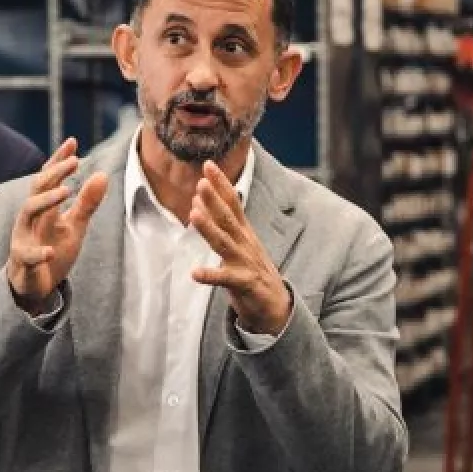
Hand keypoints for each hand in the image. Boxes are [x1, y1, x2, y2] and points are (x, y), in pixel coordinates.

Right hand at [7, 138, 108, 313]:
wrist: (34, 284)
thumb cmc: (52, 247)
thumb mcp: (74, 224)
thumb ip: (87, 202)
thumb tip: (102, 174)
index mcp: (43, 207)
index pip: (48, 177)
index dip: (58, 159)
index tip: (73, 141)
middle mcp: (30, 218)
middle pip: (37, 188)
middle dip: (54, 173)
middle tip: (75, 162)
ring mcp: (23, 238)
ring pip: (27, 213)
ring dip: (46, 201)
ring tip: (65, 191)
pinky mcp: (23, 262)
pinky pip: (28, 256)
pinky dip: (39, 253)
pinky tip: (51, 251)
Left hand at [188, 160, 291, 335]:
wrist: (278, 307)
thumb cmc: (254, 273)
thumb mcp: (241, 244)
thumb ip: (223, 224)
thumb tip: (199, 202)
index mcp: (245, 233)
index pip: (233, 203)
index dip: (222, 184)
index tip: (208, 165)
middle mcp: (246, 244)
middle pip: (229, 218)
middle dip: (215, 200)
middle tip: (201, 182)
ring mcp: (246, 263)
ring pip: (225, 243)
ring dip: (209, 229)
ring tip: (194, 215)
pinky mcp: (245, 284)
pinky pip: (226, 279)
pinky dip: (210, 275)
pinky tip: (194, 273)